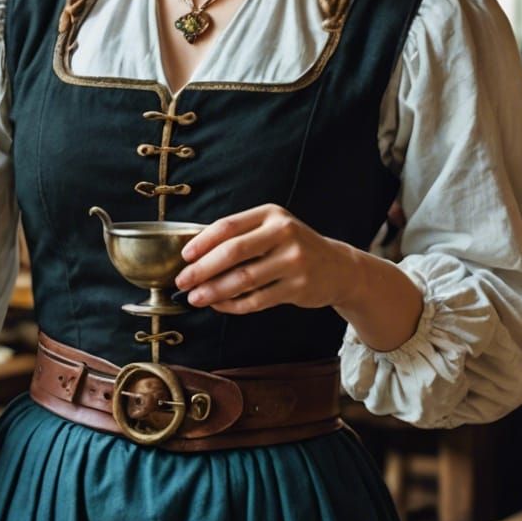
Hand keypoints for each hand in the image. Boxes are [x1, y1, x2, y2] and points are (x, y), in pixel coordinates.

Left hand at [175, 203, 355, 314]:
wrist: (338, 267)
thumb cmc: (293, 247)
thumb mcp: (272, 229)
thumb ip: (240, 237)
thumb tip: (195, 257)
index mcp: (272, 214)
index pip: (228, 226)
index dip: (202, 242)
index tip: (184, 257)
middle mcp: (284, 234)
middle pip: (233, 253)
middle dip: (202, 269)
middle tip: (183, 281)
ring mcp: (294, 261)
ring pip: (243, 280)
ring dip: (214, 291)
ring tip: (195, 298)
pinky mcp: (298, 287)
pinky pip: (257, 300)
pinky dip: (233, 305)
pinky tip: (220, 305)